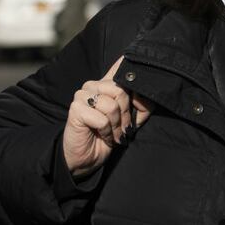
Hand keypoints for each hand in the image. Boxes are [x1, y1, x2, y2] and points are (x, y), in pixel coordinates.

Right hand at [63, 57, 151, 177]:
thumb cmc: (108, 137)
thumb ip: (140, 107)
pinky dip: (107, 132)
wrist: (87, 159)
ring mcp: (82, 96)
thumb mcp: (130, 121)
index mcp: (106, 84)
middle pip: (120, 90)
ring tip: (113, 134)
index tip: (142, 68)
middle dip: (126, 114)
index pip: (119, 66)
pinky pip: (102, 119)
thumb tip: (148, 96)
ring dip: (116, 126)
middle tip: (123, 128)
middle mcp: (92, 85)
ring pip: (112, 105)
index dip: (131, 67)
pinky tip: (103, 136)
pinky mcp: (75, 109)